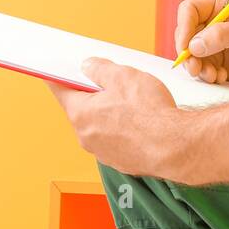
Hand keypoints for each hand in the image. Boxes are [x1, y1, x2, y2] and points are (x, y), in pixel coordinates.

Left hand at [48, 58, 180, 177]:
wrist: (174, 147)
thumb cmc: (149, 113)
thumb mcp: (123, 76)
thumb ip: (100, 69)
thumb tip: (88, 66)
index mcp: (81, 113)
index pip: (60, 91)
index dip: (58, 77)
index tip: (54, 71)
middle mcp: (86, 136)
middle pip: (82, 108)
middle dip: (93, 94)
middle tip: (114, 82)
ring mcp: (102, 152)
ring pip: (99, 125)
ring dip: (110, 113)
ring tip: (135, 102)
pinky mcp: (120, 161)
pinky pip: (115, 139)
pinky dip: (123, 129)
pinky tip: (141, 121)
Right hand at [175, 0, 228, 91]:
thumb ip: (222, 35)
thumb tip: (194, 45)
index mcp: (220, 7)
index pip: (189, 10)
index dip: (183, 27)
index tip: (185, 47)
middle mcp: (213, 24)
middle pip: (185, 34)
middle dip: (188, 53)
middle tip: (196, 68)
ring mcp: (213, 45)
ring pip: (190, 55)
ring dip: (197, 68)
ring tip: (213, 76)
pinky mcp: (216, 63)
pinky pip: (200, 69)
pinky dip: (206, 76)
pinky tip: (222, 77)